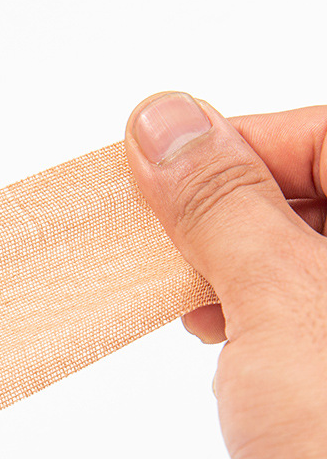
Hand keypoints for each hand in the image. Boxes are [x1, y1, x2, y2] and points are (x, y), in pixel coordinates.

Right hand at [125, 93, 326, 458]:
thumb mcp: (279, 305)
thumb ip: (220, 205)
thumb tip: (163, 125)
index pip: (318, 132)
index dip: (223, 145)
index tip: (149, 171)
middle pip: (312, 186)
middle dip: (224, 212)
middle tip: (164, 247)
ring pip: (304, 244)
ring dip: (236, 262)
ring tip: (195, 304)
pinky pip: (307, 296)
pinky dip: (260, 304)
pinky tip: (229, 333)